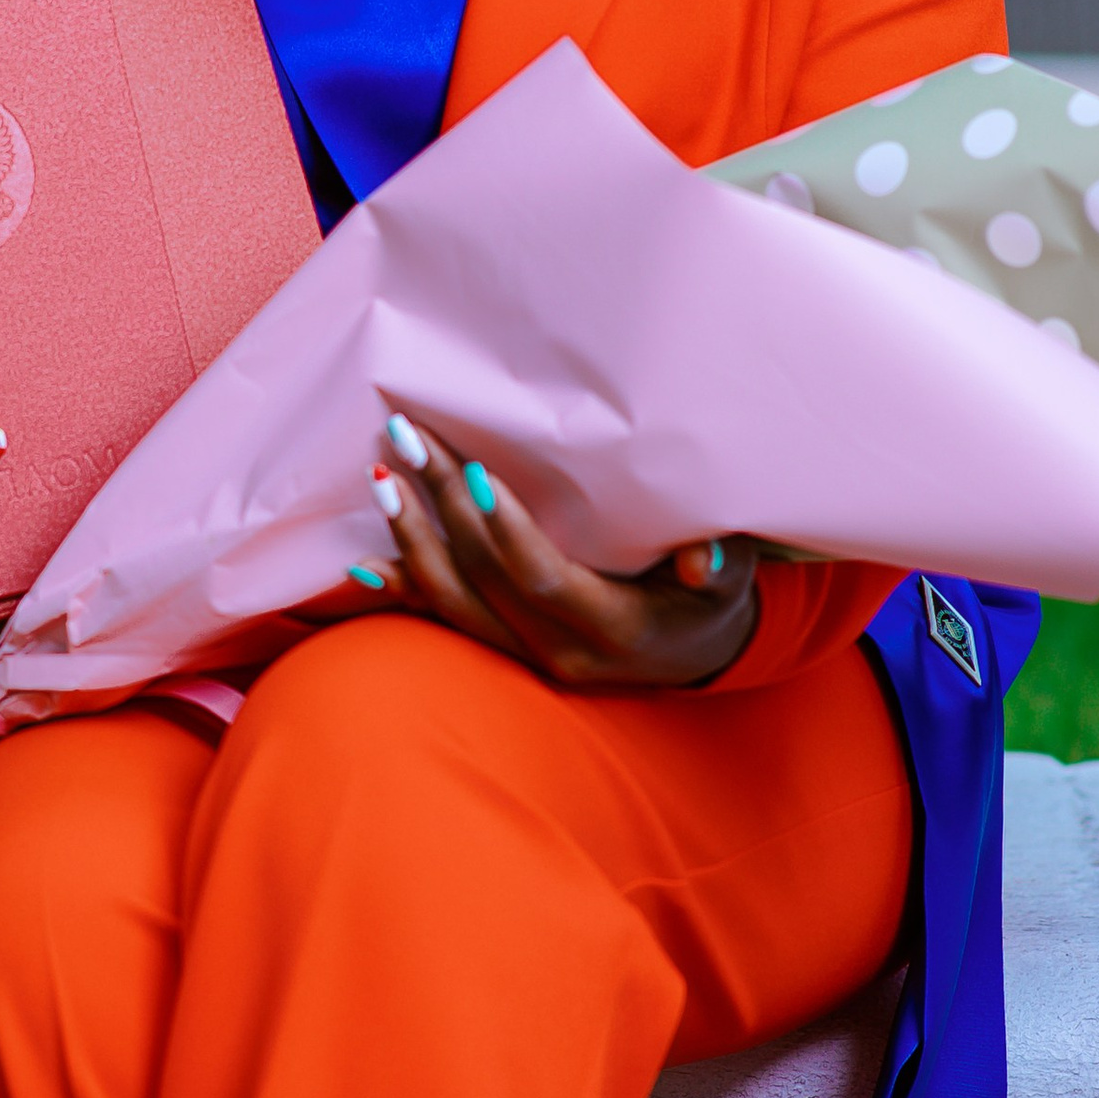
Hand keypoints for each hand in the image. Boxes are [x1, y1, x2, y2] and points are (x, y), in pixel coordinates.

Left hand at [359, 414, 758, 688]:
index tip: (476, 475)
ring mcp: (530, 658)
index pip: (546, 580)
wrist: (695, 656)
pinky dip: (408, 590)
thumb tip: (703, 559)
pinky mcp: (510, 651)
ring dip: (414, 540)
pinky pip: (450, 622)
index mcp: (616, 631)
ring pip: (456, 605)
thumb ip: (721, 564)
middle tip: (410, 439)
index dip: (509, 532)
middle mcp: (563, 653)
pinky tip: (367, 562)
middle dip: (444, 509)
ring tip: (384, 478)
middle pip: (488, 580)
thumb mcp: (731, 582)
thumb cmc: (713, 600)